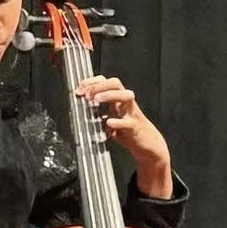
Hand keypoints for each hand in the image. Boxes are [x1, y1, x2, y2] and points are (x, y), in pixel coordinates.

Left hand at [74, 75, 172, 195]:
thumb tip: (78, 109)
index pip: (106, 82)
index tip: (79, 89)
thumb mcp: (109, 119)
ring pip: (126, 96)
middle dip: (99, 85)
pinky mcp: (136, 127)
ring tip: (96, 100)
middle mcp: (125, 103)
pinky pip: (128, 122)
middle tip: (86, 94)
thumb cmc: (128, 131)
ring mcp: (132, 113)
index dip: (92, 81)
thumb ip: (97, 114)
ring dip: (110, 95)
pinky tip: (108, 123)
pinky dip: (118, 122)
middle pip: (116, 83)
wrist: (148, 145)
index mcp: (117, 100)